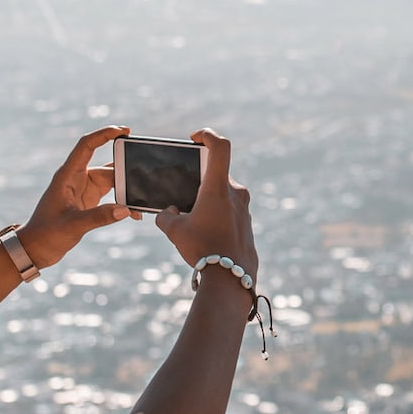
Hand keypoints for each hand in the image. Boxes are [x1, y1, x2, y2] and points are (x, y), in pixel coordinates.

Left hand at [18, 125, 132, 268]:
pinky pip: (111, 196)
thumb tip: (126, 210)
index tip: (125, 131)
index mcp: (67, 175)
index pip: (87, 145)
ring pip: (111, 181)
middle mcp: (76, 179)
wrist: (35, 249)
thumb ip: (99, 217)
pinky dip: (122, 202)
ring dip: (127, 189)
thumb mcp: (73, 225)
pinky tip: (133, 213)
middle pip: (106, 166)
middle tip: (144, 175)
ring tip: (142, 201)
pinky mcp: (88, 202)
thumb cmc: (46, 234)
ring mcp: (83, 190)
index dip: (105, 134)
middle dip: (125, 170)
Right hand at [154, 128, 256, 276]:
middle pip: (215, 173)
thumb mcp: (174, 231)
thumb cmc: (203, 250)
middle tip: (182, 191)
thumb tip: (168, 212)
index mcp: (218, 187)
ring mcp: (244, 207)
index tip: (195, 138)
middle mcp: (235, 192)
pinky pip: (229, 208)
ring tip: (190, 216)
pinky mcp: (247, 221)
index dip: (207, 135)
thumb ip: (165, 216)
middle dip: (197, 179)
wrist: (231, 278)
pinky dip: (215, 212)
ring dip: (206, 198)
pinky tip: (203, 229)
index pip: (220, 147)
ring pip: (222, 192)